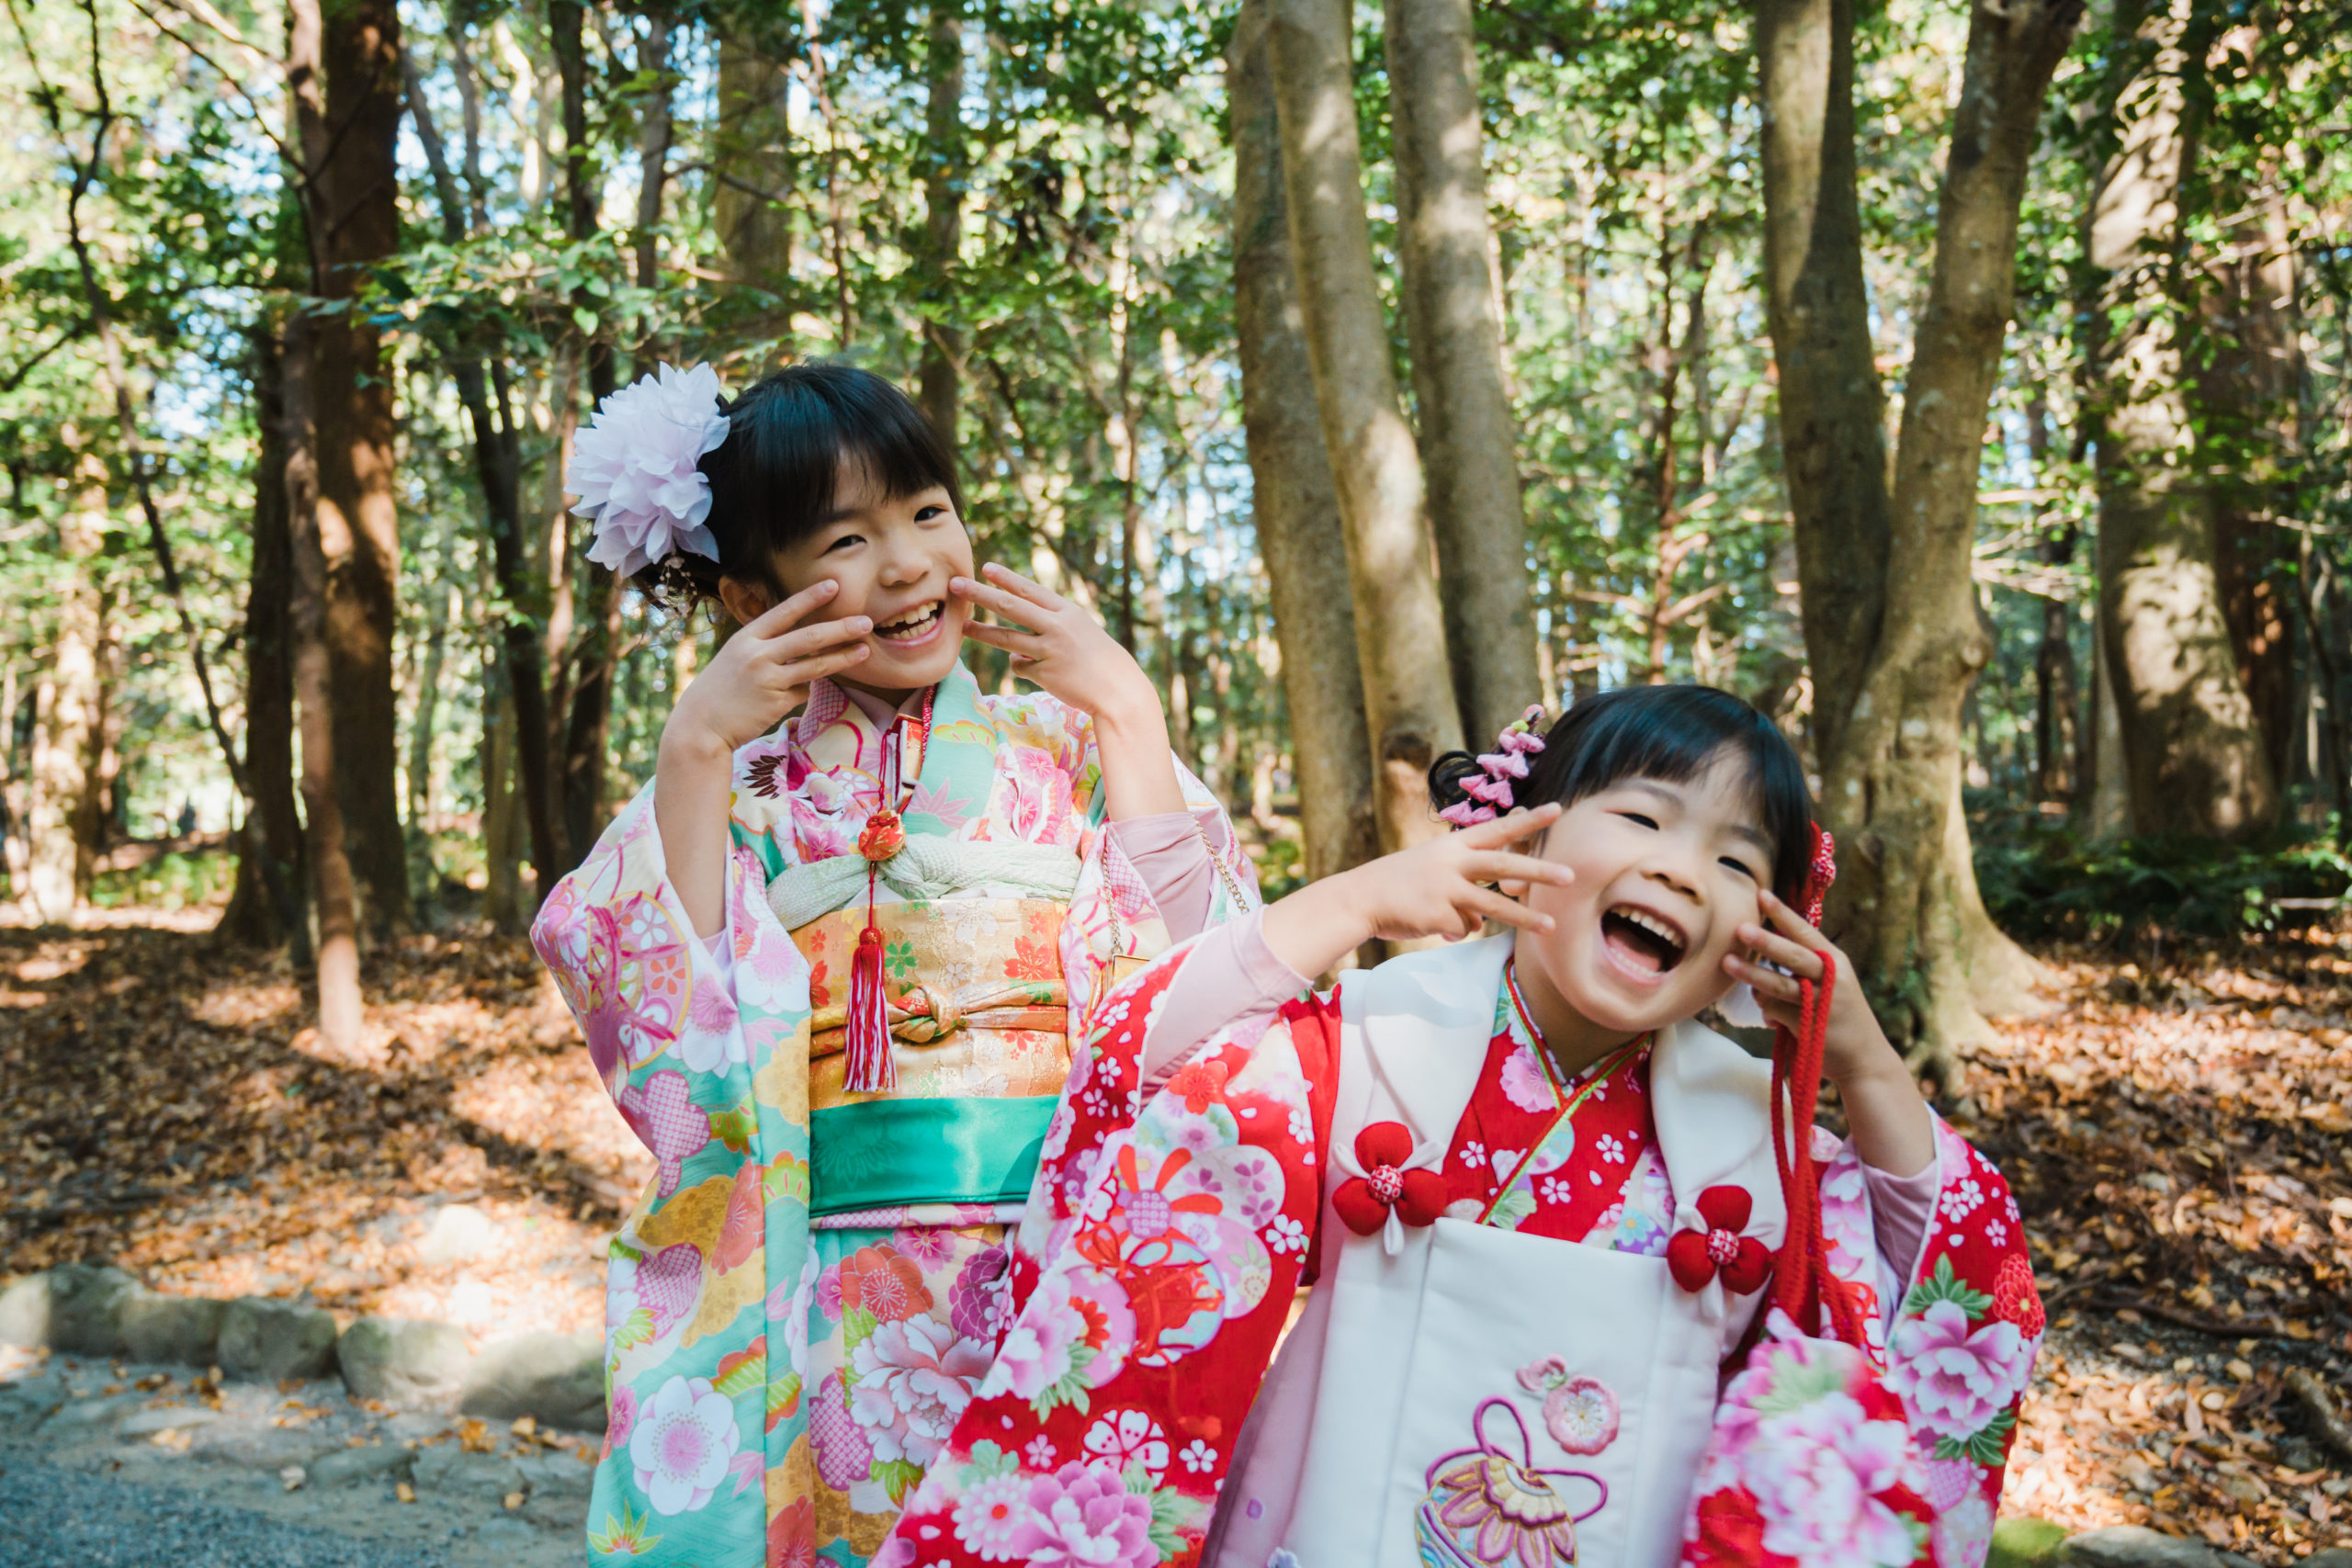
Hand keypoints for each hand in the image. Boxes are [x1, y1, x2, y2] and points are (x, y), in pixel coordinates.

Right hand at [664, 580, 871, 759]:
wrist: (699, 727)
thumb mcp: (735, 657)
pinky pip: (804, 691)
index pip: (784, 612)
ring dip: (843, 657)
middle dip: (840, 627)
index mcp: (746, 638)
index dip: (809, 598)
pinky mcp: (777, 703)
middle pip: (809, 637)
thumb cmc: (719, 690)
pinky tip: (813, 686)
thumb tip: (801, 642)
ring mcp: (769, 679)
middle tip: (865, 621)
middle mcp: (758, 655)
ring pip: (815, 665)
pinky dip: (811, 687)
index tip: (833, 585)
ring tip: (865, 650)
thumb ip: (764, 646)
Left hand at [952, 564, 1159, 727]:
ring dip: (981, 632)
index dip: (1007, 579)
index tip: (986, 568)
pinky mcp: (1044, 673)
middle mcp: (1056, 627)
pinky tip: (1041, 671)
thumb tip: (1020, 637)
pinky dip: (1023, 665)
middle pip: (1011, 607)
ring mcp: (1049, 650)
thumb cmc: (1099, 659)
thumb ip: (1050, 626)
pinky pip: (1020, 666)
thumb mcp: (1080, 631)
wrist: (1118, 689)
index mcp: (1066, 612)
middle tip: (956, 584)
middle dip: (980, 594)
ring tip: (962, 626)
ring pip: (1006, 638)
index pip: (1031, 591)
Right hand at [1262, 807, 1569, 978]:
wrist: (1359, 898)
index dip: (1527, 820)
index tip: (1556, 808)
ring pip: (1493, 905)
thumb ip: (1462, 883)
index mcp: (1452, 846)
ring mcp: (1445, 890)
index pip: (1496, 829)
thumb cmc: (1398, 882)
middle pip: (1502, 864)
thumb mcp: (1431, 866)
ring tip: (1553, 926)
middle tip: (1570, 873)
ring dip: (1525, 917)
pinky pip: (1462, 929)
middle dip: (1538, 868)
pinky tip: (1433, 922)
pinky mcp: (1437, 915)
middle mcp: (1451, 863)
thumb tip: (1479, 919)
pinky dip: (1454, 929)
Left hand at [1722, 892, 1888, 1074]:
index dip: (1783, 914)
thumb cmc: (1839, 1015)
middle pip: (1793, 957)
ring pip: (1779, 985)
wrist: (1863, 1059)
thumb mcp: (1830, 984)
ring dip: (1752, 974)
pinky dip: (1766, 1011)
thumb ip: (1801, 970)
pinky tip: (1769, 1015)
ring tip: (1727, 963)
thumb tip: (1758, 962)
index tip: (1762, 895)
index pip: (1805, 932)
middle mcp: (1832, 979)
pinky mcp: (1809, 1027)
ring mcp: (1822, 1004)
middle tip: (1740, 928)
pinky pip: (1775, 1012)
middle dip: (1766, 942)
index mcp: (1835, 961)